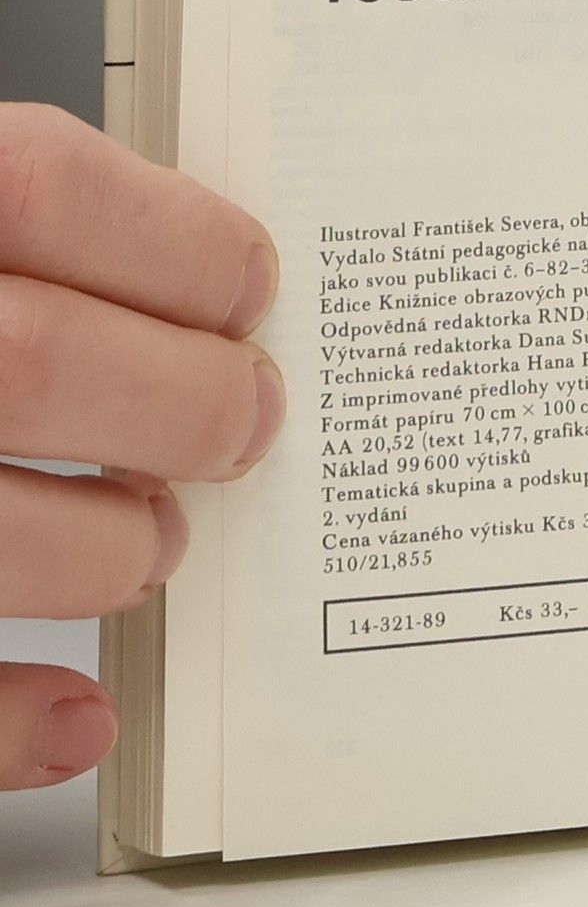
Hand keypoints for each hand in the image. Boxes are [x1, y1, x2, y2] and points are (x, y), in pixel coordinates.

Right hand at [0, 105, 283, 788]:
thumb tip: (176, 272)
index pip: (38, 186)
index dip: (176, 242)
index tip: (243, 286)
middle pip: (39, 361)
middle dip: (184, 402)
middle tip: (239, 419)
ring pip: (0, 537)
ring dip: (112, 552)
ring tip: (145, 541)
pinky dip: (1, 721)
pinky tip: (75, 709)